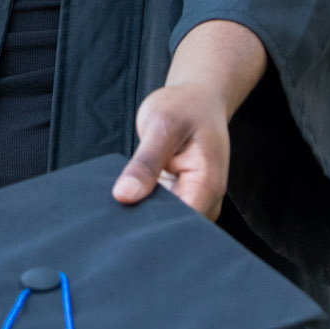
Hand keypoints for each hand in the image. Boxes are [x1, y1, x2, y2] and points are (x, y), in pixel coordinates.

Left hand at [112, 20, 267, 222]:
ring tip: (131, 190)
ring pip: (167, 222)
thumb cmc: (185, 107)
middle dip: (145, 221)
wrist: (199, 100)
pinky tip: (137, 191)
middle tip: (121, 200)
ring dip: (146, 213)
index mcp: (207, 185)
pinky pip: (164, 212)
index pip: (179, 225)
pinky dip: (148, 205)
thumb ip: (145, 163)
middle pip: (174, 228)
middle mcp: (207, 201)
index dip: (150, 224)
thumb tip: (124, 196)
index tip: (125, 213)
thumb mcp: (161, 126)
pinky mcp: (186, 200)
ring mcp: (198, 203)